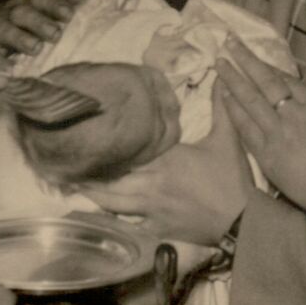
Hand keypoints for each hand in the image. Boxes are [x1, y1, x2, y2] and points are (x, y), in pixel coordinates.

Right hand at [0, 0, 85, 69]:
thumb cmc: (24, 31)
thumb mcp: (40, 17)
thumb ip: (60, 8)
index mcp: (24, 3)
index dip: (54, 4)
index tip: (70, 14)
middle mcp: (6, 13)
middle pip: (21, 12)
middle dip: (39, 22)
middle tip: (56, 34)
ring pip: (3, 30)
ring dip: (20, 38)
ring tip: (36, 49)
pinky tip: (8, 72)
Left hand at [80, 87, 252, 245]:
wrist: (241, 220)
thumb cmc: (231, 178)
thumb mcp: (227, 137)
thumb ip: (220, 106)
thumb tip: (219, 75)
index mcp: (165, 159)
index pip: (127, 150)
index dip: (104, 144)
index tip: (84, 135)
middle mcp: (151, 183)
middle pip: (110, 178)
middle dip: (88, 171)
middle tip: (64, 162)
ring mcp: (150, 209)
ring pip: (111, 202)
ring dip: (92, 193)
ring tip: (72, 183)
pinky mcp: (156, 229)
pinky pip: (126, 223)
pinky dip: (109, 217)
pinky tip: (94, 212)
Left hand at [216, 36, 305, 214]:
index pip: (289, 80)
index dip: (270, 67)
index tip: (256, 57)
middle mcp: (295, 113)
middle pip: (266, 80)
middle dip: (246, 59)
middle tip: (229, 41)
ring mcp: (279, 132)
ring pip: (250, 98)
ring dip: (233, 79)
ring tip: (219, 63)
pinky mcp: (267, 154)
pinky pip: (245, 126)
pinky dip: (233, 109)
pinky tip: (222, 97)